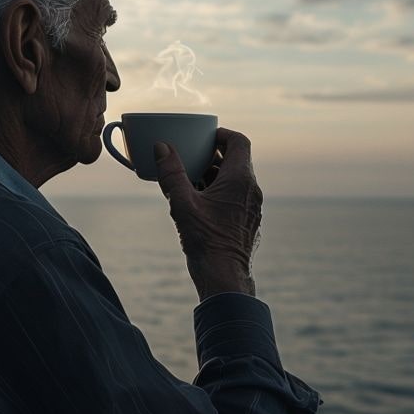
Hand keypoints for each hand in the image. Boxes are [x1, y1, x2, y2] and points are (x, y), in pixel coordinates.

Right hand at [154, 128, 262, 300]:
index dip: (221, 134)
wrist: (225, 278)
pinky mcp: (248, 222)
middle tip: (190, 157)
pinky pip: (236, 197)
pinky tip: (199, 205)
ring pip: (235, 180)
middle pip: (236, 160)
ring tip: (189, 181)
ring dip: (214, 176)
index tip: (203, 137)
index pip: (238, 141)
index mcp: (240, 180)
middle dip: (212, 156)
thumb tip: (161, 147)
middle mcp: (252, 190)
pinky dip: (220, 193)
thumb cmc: (206, 241)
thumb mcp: (182, 204)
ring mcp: (252, 208)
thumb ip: (172, 173)